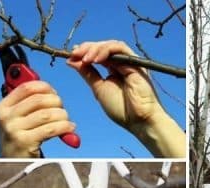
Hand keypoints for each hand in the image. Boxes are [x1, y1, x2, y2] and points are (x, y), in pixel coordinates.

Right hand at [0, 80, 75, 156]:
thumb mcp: (17, 119)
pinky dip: (64, 127)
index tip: (54, 93)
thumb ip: (28, 104)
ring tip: (67, 121)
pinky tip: (69, 129)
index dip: (45, 87)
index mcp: (3, 106)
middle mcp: (6, 116)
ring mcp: (14, 129)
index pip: (27, 87)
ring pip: (47, 114)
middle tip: (62, 110)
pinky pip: (51, 129)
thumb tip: (51, 92)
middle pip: (39, 99)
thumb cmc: (20, 139)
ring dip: (62, 116)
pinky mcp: (25, 142)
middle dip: (57, 102)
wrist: (13, 164)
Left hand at [67, 40, 184, 156]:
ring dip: (95, 48)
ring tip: (84, 58)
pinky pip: (120, 49)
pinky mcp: (136, 63)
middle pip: (102, 47)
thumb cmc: (122, 109)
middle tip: (74, 54)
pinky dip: (106, 50)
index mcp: (113, 70)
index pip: (97, 54)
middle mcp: (122, 64)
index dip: (83, 53)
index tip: (70, 56)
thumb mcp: (98, 88)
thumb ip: (87, 73)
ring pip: (110, 45)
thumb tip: (71, 61)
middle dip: (86, 48)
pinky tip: (96, 59)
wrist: (139, 120)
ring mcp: (129, 63)